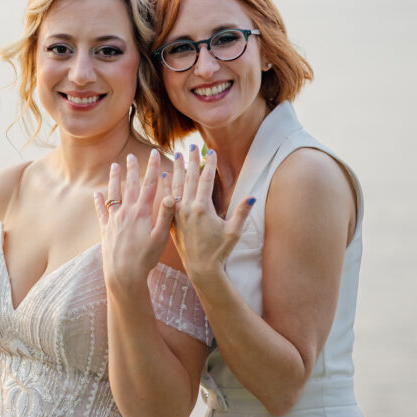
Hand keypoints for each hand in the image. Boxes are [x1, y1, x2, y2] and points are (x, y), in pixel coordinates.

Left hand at [94, 150, 175, 291]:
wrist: (124, 275)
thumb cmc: (146, 258)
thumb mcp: (161, 237)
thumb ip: (166, 215)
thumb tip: (171, 195)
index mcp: (142, 213)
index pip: (149, 185)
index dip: (153, 168)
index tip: (155, 154)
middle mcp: (126, 212)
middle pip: (130, 186)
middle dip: (132, 169)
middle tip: (131, 156)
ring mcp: (114, 220)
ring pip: (113, 194)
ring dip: (114, 179)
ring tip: (114, 166)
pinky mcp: (106, 229)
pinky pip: (101, 212)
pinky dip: (98, 202)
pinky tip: (96, 194)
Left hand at [169, 145, 253, 278]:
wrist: (201, 269)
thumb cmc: (220, 251)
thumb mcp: (234, 232)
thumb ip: (241, 213)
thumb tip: (251, 197)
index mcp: (203, 209)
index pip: (205, 181)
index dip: (209, 165)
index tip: (210, 151)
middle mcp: (187, 209)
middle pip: (189, 179)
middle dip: (191, 161)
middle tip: (192, 146)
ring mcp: (177, 214)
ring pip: (176, 186)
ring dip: (177, 169)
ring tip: (177, 155)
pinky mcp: (171, 221)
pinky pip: (166, 199)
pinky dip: (166, 186)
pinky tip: (165, 176)